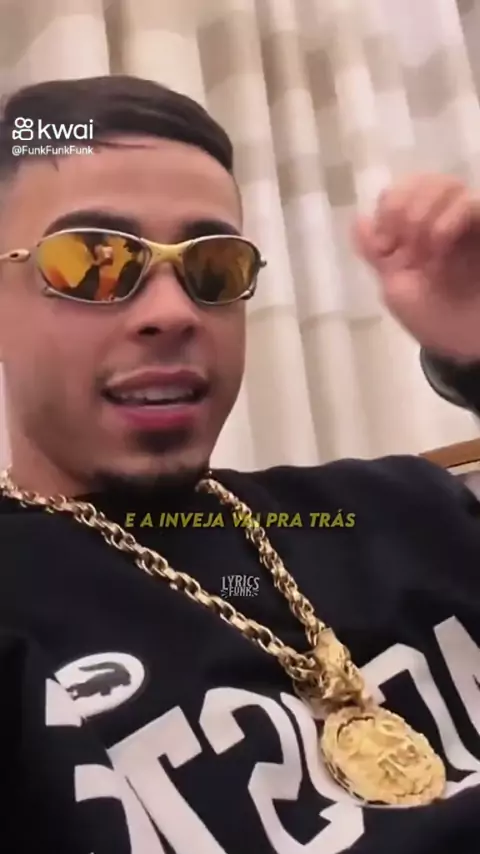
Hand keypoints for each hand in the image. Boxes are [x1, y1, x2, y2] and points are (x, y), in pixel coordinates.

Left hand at [354, 174, 479, 360]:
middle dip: (403, 208)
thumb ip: (377, 253)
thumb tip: (359, 218)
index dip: (389, 208)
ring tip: (424, 251)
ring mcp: (470, 224)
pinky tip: (439, 245)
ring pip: (448, 185)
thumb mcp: (396, 287)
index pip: (402, 191)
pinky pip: (473, 203)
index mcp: (420, 231)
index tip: (384, 245)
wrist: (467, 347)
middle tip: (401, 245)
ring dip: (424, 214)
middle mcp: (446, 220)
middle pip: (424, 181)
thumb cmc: (435, 320)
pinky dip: (449, 218)